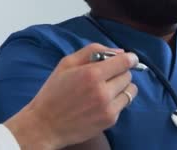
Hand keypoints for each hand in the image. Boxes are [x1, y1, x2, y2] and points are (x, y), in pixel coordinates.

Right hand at [4, 43, 138, 149]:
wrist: (45, 125)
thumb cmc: (54, 91)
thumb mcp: (67, 63)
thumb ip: (93, 51)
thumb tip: (120, 52)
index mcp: (92, 74)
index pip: (125, 62)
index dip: (130, 58)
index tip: (130, 58)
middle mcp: (103, 91)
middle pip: (128, 75)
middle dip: (120, 72)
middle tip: (107, 75)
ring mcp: (108, 108)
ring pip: (130, 90)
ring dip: (122, 87)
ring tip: (107, 88)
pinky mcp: (110, 121)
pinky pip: (123, 104)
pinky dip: (117, 101)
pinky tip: (102, 102)